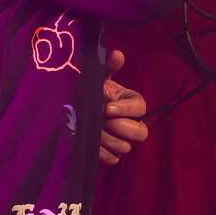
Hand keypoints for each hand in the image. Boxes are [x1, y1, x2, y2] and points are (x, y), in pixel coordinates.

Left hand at [99, 48, 148, 166]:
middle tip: (102, 121)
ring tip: (92, 130)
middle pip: (140, 133)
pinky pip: (114, 159)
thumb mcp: (98, 78)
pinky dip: (101, 153)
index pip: (141, 108)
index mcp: (133, 103)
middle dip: (120, 127)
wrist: (74, 110)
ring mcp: (123, 141)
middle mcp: (132, 123)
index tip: (107, 108)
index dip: (125, 110)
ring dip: (107, 139)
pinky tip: (89, 143)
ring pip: (125, 147)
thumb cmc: (91, 92)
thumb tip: (117, 55)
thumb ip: (108, 67)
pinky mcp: (112, 154)